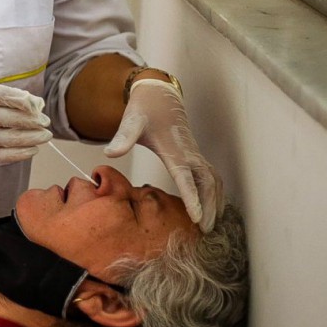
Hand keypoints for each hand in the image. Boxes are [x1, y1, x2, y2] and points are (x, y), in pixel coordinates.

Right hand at [0, 84, 52, 171]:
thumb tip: (27, 100)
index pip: (0, 94)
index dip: (21, 99)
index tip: (36, 105)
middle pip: (8, 117)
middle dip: (31, 120)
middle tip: (46, 122)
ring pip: (8, 137)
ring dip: (30, 137)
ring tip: (44, 136)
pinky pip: (0, 154)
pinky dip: (19, 153)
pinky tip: (32, 150)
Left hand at [103, 78, 223, 230]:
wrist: (158, 95)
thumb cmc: (144, 110)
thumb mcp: (130, 121)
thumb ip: (122, 138)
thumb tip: (110, 153)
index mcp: (174, 148)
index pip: (186, 177)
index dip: (192, 198)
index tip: (197, 218)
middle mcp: (189, 153)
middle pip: (207, 183)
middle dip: (209, 207)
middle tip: (205, 231)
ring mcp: (195, 154)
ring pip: (213, 181)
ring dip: (215, 202)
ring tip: (211, 225)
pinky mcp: (196, 156)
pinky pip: (212, 177)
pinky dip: (216, 194)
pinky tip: (213, 208)